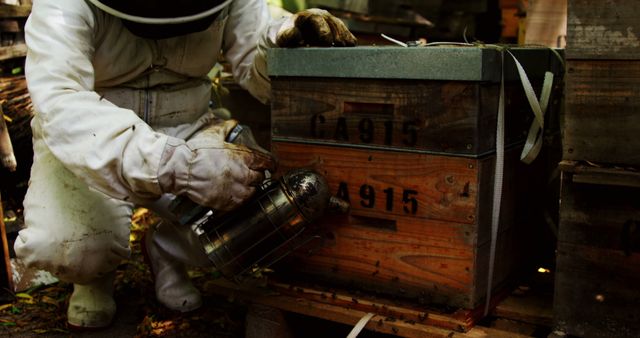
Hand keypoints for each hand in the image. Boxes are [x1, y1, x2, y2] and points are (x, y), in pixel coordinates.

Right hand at [158, 119, 275, 210]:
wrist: (180, 169)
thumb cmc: (196, 152)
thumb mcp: (213, 134)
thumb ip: (227, 128)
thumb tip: (234, 123)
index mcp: (243, 157)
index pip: (267, 162)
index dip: (270, 164)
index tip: (271, 166)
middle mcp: (243, 174)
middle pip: (260, 177)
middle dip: (257, 175)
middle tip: (250, 173)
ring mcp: (236, 189)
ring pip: (253, 192)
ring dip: (250, 187)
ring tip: (242, 184)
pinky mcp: (227, 202)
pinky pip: (241, 203)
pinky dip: (240, 198)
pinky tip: (234, 193)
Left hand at [276, 8, 356, 46]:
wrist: (292, 33)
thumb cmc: (287, 36)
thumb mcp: (283, 37)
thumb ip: (288, 36)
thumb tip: (297, 36)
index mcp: (307, 16)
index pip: (317, 20)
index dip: (324, 31)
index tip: (327, 42)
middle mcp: (319, 16)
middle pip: (331, 22)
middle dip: (337, 33)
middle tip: (340, 44)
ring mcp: (328, 20)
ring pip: (339, 25)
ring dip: (344, 35)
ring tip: (349, 46)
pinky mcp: (334, 28)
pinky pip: (343, 31)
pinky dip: (348, 37)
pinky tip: (351, 46)